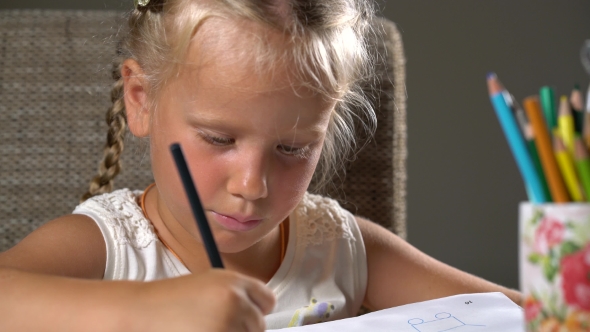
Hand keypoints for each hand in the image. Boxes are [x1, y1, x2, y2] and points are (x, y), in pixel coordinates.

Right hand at [131, 269, 275, 331]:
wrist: (140, 311)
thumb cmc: (171, 301)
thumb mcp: (208, 285)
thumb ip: (236, 295)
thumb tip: (260, 317)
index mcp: (234, 281)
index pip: (268, 300)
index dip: (256, 310)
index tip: (245, 317)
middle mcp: (234, 300)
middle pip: (259, 325)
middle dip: (241, 328)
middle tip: (214, 325)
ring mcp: (226, 323)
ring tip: (203, 328)